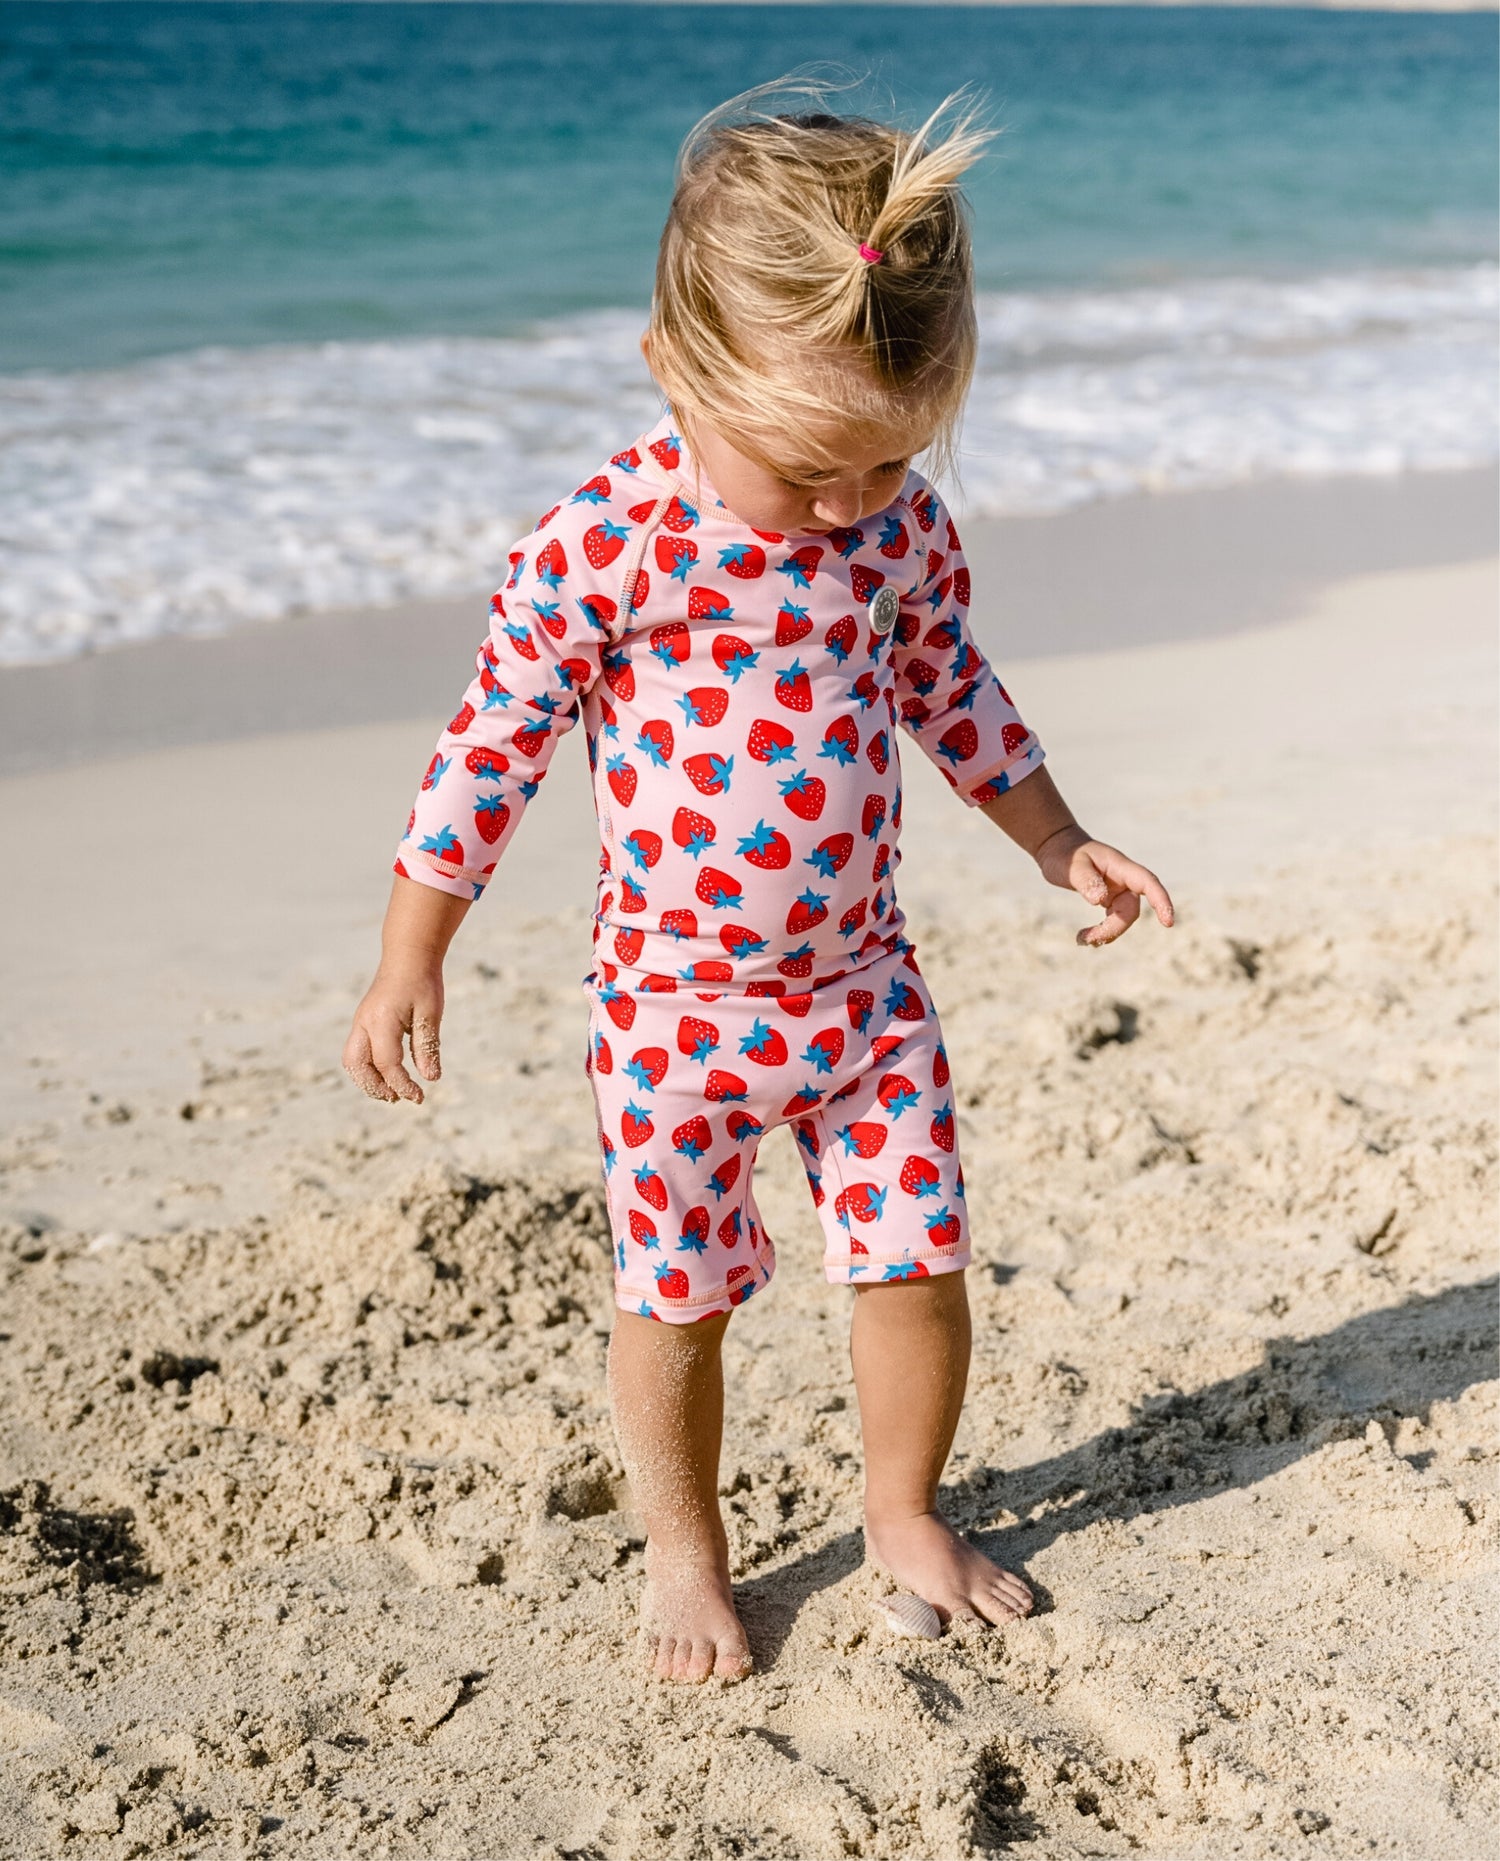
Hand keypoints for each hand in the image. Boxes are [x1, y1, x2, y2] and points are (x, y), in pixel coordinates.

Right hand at [342, 961, 444, 1102]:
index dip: (402, 1084)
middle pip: (357, 1065)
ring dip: (369, 1080)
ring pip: (352, 1060)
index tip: (419, 1097)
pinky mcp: (363, 1021)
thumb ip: (428, 1046)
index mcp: (382, 1020)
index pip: (387, 1063)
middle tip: (400, 1098)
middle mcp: (364, 1022)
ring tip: (392, 1091)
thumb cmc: (423, 981)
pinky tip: (389, 1073)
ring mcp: (360, 1021)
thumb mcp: (431, 1013)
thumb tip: (431, 1079)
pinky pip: (357, 1051)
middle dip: (375, 1087)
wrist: (408, 955)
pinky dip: (369, 1067)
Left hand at [1036, 826, 1174, 947]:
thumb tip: (1100, 900)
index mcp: (1121, 867)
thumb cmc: (1066, 853)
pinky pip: (1114, 918)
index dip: (1161, 901)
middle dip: (1113, 929)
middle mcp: (1124, 879)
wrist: (1059, 848)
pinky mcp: (1110, 898)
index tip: (1168, 922)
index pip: (1147, 883)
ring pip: (1123, 917)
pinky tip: (1085, 937)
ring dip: (1107, 933)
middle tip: (1084, 939)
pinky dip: (1103, 930)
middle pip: (1131, 910)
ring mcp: (1118, 890)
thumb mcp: (1072, 866)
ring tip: (1081, 939)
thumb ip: (1086, 880)